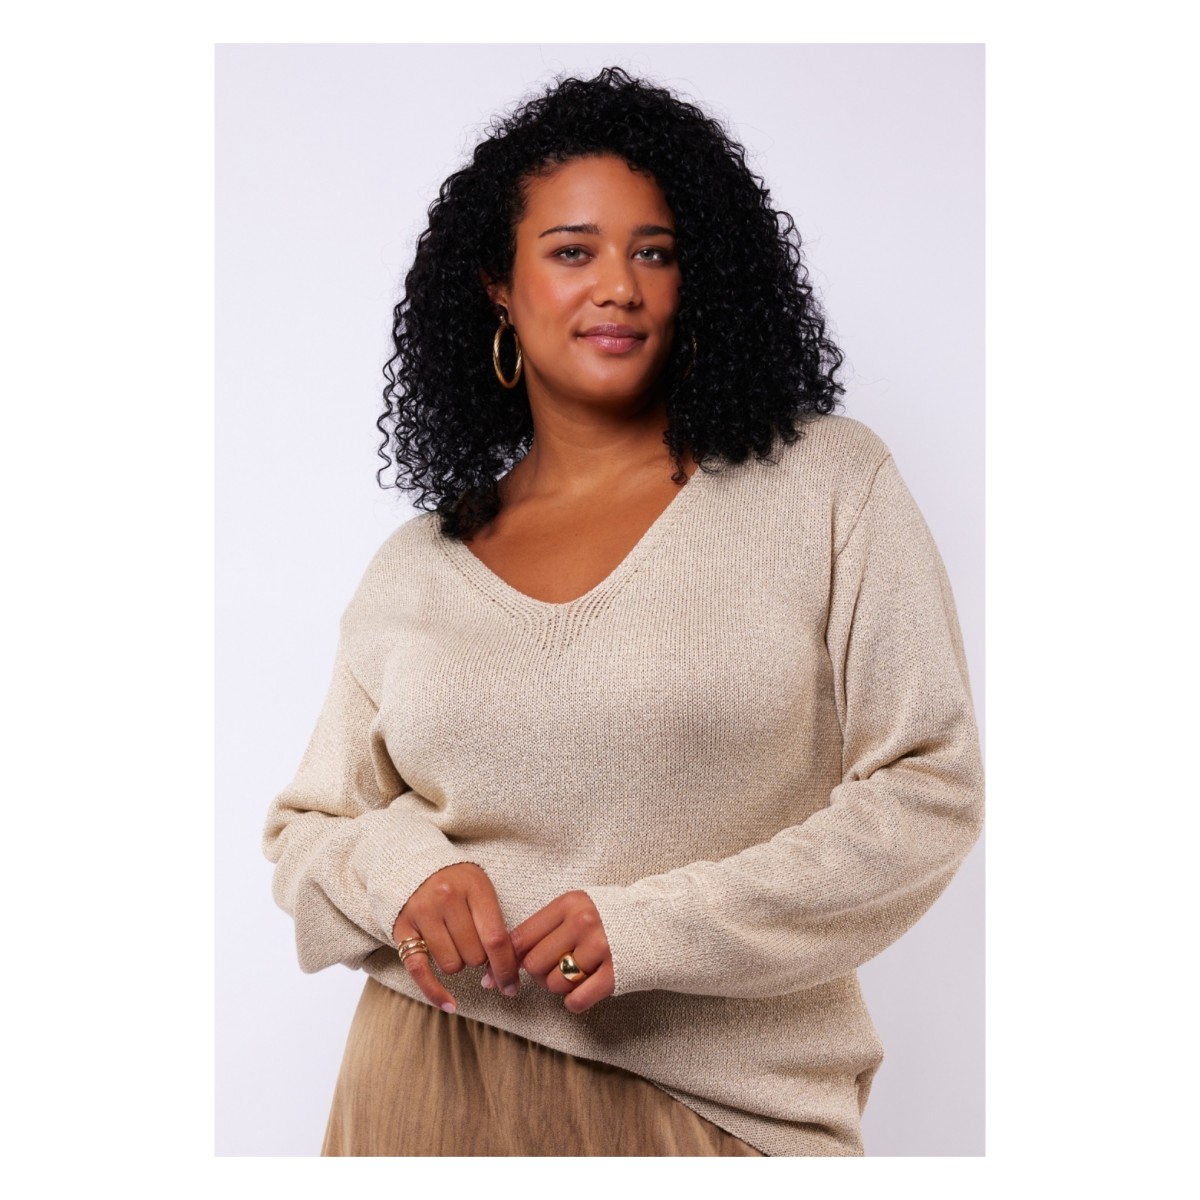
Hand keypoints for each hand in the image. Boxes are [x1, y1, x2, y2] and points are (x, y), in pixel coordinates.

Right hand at [392, 863, 519, 1012]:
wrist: (414, 865)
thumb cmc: (457, 883)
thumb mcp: (481, 890)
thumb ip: (494, 925)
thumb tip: (505, 975)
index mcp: (474, 886)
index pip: (495, 938)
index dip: (506, 968)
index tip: (512, 987)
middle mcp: (447, 897)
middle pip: (474, 955)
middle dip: (479, 958)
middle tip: (474, 943)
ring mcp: (422, 913)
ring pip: (451, 965)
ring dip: (458, 963)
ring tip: (454, 942)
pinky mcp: (401, 929)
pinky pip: (420, 971)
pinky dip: (435, 992)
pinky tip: (450, 1004)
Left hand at [504, 890, 614, 1013]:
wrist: (658, 923)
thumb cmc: (609, 918)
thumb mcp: (577, 909)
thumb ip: (544, 928)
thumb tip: (501, 961)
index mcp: (569, 903)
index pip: (522, 936)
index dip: (506, 960)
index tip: (494, 977)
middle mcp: (583, 922)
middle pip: (535, 964)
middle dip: (538, 974)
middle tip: (551, 971)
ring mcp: (601, 948)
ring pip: (555, 984)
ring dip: (559, 988)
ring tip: (574, 976)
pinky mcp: (615, 973)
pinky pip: (577, 1000)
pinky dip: (574, 1002)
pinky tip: (583, 992)